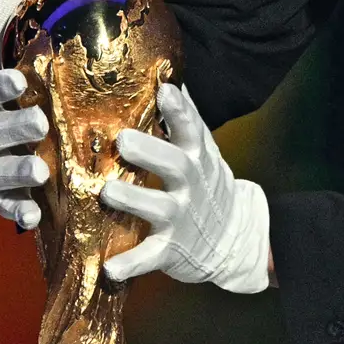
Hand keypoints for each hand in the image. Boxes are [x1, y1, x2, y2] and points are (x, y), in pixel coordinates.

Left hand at [100, 84, 270, 292]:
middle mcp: (189, 185)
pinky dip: (130, 265)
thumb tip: (166, 75)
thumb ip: (183, 120)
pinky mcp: (170, 250)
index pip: (191, 128)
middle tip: (123, 140)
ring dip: (132, 200)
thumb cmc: (205, 186)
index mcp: (196, 157)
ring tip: (108, 192)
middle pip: (174, 164)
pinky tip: (109, 268)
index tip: (165, 90)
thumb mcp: (202, 152)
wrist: (235, 239)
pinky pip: (149, 257)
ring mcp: (180, 218)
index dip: (179, 110)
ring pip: (157, 208)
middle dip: (150, 151)